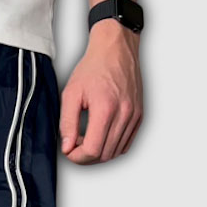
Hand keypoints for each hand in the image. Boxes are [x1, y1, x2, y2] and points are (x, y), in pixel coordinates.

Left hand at [60, 21, 142, 164]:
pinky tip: (102, 136)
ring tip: (88, 137)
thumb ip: (67, 123)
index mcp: (106, 109)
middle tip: (76, 143)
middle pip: (104, 155)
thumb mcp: (71, 93)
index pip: (92, 150)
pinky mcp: (139, 115)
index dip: (77, 157)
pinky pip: (126, 144)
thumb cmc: (94, 67)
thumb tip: (67, 147)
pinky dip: (112, 147)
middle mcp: (124, 114)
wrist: (116, 48)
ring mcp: (134, 116)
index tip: (69, 150)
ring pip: (115, 152)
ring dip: (99, 152)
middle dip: (86, 156)